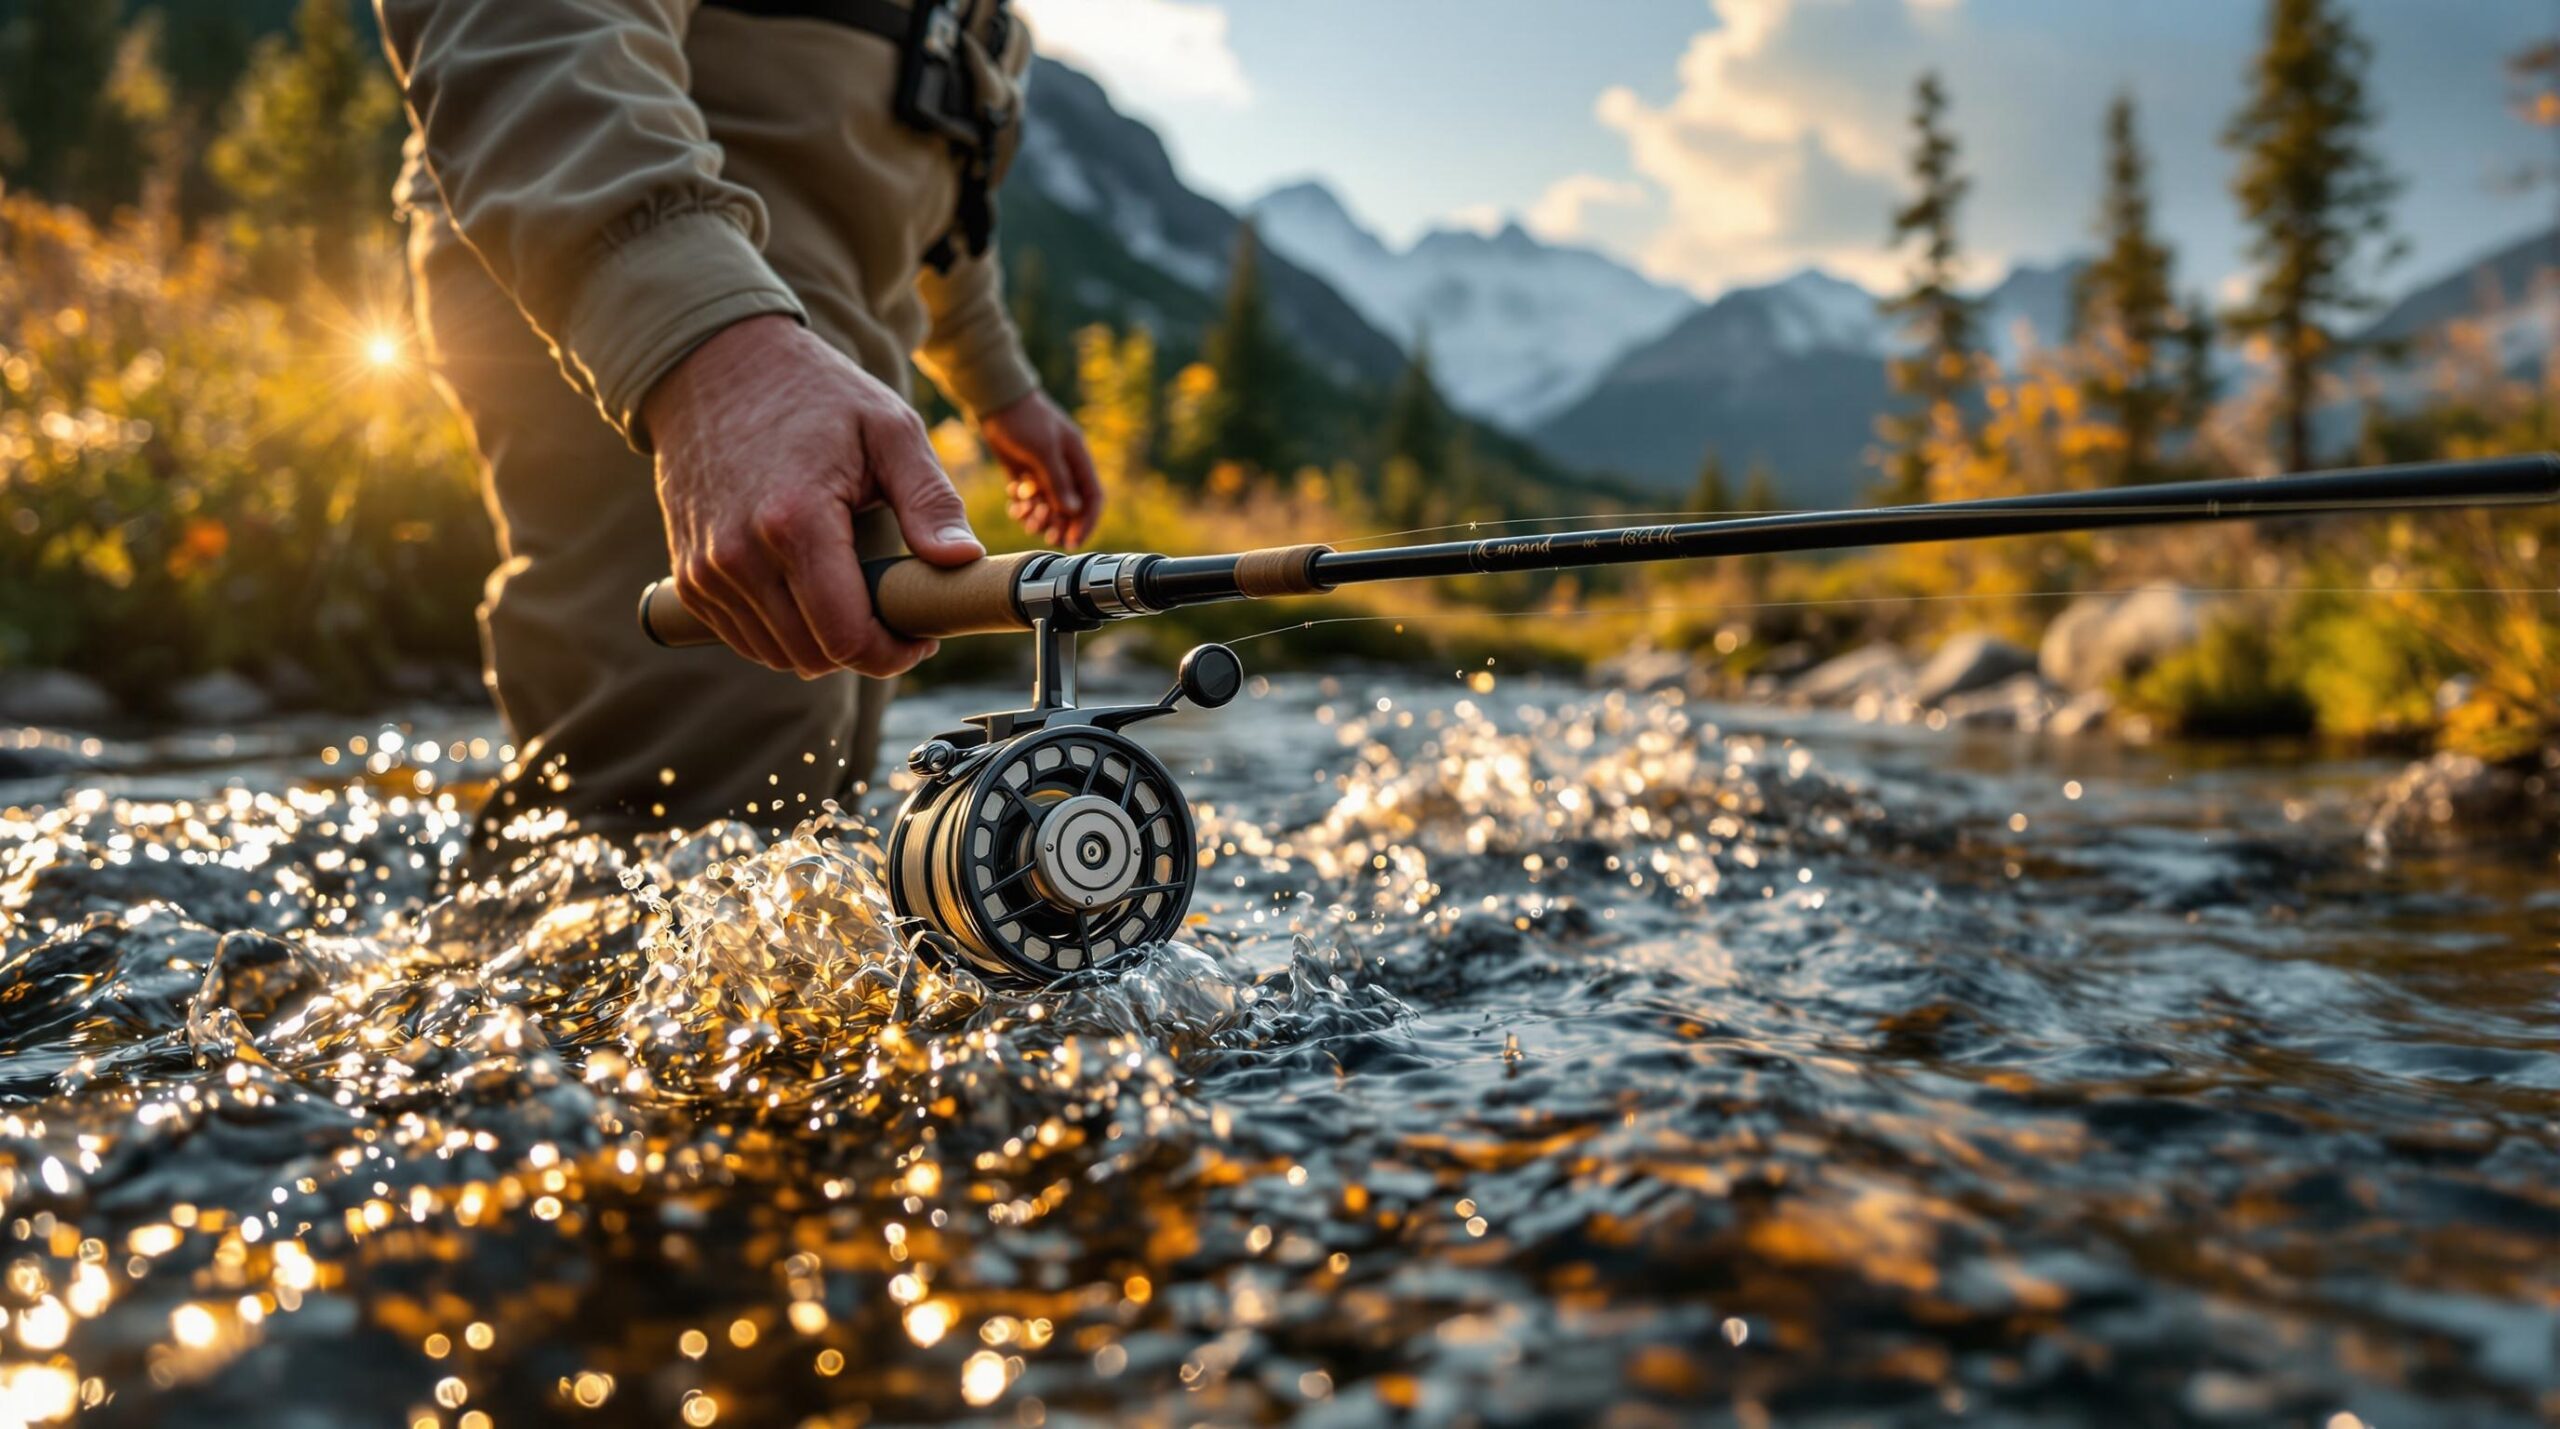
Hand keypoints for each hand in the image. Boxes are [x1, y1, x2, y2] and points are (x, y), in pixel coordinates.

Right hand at [643, 314, 982, 678]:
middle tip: (892, 606)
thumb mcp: (890, 429)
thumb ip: (930, 500)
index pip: (846, 640)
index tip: (920, 633)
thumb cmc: (815, 393)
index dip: (894, 653)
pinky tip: (808, 588)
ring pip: (778, 656)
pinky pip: (744, 638)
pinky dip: (783, 631)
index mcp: (795, 522)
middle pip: (814, 658)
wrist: (716, 364)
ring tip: (850, 590)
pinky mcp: (689, 576)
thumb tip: (962, 561)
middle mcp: (739, 556)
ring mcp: (706, 570)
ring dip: (823, 641)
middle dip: (864, 647)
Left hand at [980, 391, 1102, 547]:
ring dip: (1038, 516)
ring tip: (1023, 515)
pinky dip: (1022, 506)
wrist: (995, 399)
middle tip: (1045, 536)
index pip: (1092, 498)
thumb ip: (1058, 482)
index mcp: (1078, 460)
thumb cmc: (1024, 420)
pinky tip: (1013, 502)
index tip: (1072, 542)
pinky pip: (1028, 500)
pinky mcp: (1024, 473)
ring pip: (1047, 506)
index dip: (1086, 522)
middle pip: (1070, 508)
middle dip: (1058, 524)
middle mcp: (1064, 468)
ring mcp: (1044, 471)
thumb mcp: (1043, 450)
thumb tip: (1073, 512)